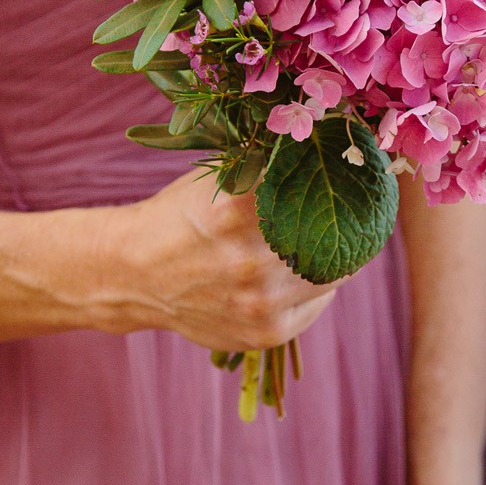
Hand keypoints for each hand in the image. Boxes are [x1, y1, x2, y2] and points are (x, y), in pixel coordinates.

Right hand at [109, 170, 337, 349]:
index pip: (314, 187)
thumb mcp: (213, 180)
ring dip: (337, 253)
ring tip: (336, 238)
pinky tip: (306, 271)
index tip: (349, 175)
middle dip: (343, 217)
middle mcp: (249, 259)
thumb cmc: (180, 216)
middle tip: (352, 207)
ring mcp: (258, 302)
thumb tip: (327, 151)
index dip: (336, 179)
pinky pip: (318, 303)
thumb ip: (265, 168)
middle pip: (331, 232)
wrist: (133, 276)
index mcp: (235, 210)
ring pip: (333, 272)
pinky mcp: (265, 332)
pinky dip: (320, 286)